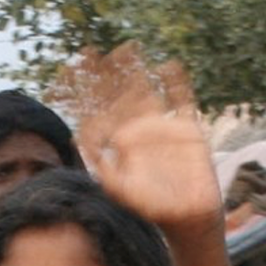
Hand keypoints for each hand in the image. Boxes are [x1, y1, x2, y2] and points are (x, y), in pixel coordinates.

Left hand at [61, 45, 221, 230]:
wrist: (187, 217)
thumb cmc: (152, 208)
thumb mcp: (121, 190)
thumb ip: (103, 167)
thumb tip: (78, 138)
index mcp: (124, 140)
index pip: (105, 110)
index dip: (91, 91)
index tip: (76, 67)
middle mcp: (142, 129)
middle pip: (124, 95)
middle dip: (111, 74)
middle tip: (97, 51)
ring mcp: (165, 126)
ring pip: (149, 91)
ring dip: (137, 71)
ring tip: (128, 48)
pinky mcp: (189, 130)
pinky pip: (183, 101)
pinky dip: (177, 84)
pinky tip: (169, 66)